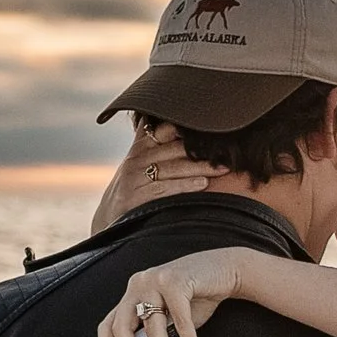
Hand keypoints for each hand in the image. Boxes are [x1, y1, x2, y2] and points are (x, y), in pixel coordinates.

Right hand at [90, 118, 218, 234]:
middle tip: (228, 150)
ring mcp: (135, 177)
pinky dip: (185, 186)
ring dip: (200, 168)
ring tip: (222, 168)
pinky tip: (203, 184)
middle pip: (175, 149)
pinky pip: (165, 189)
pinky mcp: (135, 196)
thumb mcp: (139, 160)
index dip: (187, 127)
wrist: (108, 217)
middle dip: (203, 150)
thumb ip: (152, 139)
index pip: (165, 129)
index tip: (214, 126)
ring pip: (173, 168)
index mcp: (141, 146)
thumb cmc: (132, 185)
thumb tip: (166, 118)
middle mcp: (137, 158)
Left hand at [99, 246, 246, 336]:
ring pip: (153, 327)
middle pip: (123, 326)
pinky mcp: (176, 281)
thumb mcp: (170, 316)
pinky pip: (180, 321)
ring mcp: (155, 280)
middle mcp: (139, 285)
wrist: (226, 269)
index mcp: (133, 293)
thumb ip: (156, 333)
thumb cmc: (197, 295)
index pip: (109, 323)